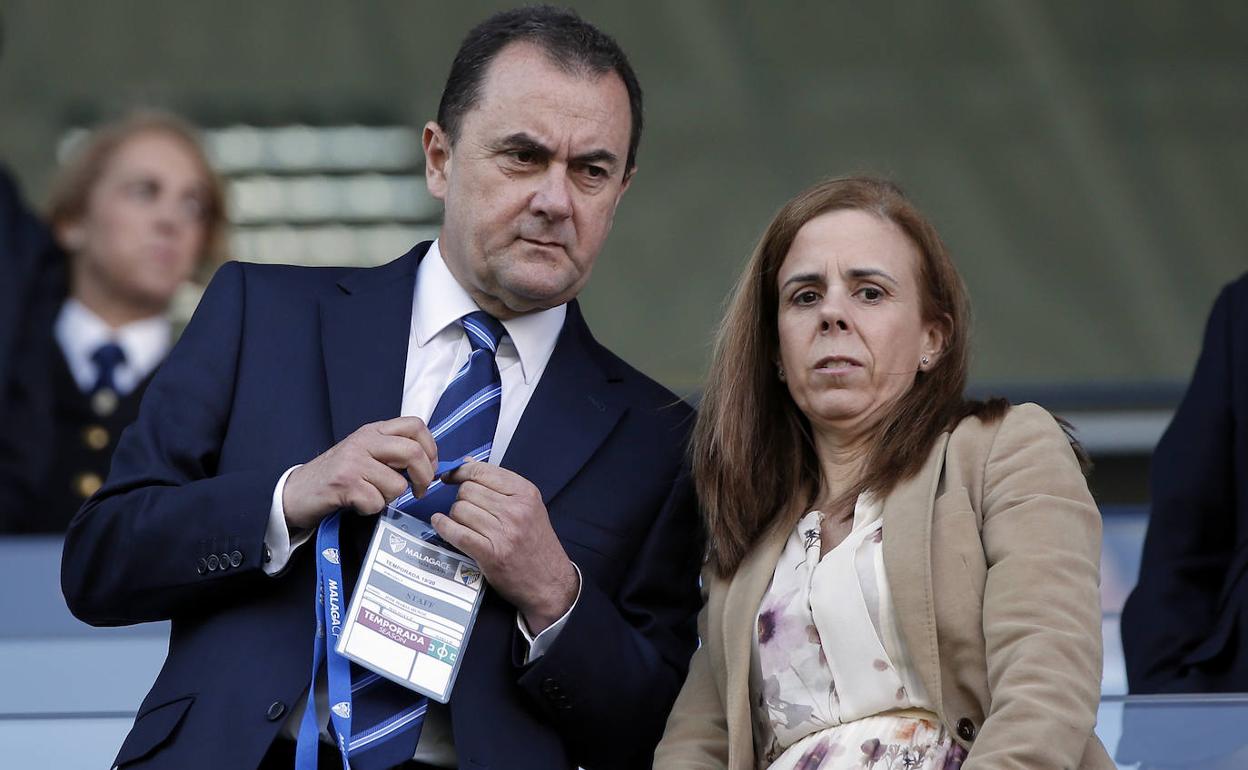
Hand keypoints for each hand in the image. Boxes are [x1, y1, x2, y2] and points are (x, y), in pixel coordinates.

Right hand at [282, 417, 437, 530]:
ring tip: (372, 495)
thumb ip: (392, 452)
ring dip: (390, 498)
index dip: (431, 448)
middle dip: (424, 477)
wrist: (295, 492)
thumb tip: (429, 463)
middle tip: (419, 491)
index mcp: (373, 431)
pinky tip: (357, 503)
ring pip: (397, 484)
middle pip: (413, 452)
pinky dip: (371, 509)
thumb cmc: (335, 475)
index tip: (430, 468)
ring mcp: (353, 461)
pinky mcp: (344, 483)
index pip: (415, 425)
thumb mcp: (365, 453)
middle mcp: (363, 441)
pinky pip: (377, 502)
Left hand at [431, 461, 578, 632]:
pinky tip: (440, 524)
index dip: (461, 472)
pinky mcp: (490, 554)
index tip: (451, 476)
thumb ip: (499, 485)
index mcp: (525, 493)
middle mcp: (515, 510)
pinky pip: (456, 532)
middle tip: (466, 510)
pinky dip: (443, 527)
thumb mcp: (528, 507)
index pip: (482, 471)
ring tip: (463, 524)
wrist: (549, 582)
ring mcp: (503, 532)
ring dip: (455, 516)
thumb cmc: (536, 544)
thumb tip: (466, 463)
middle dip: (461, 498)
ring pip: (459, 509)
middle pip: (468, 490)